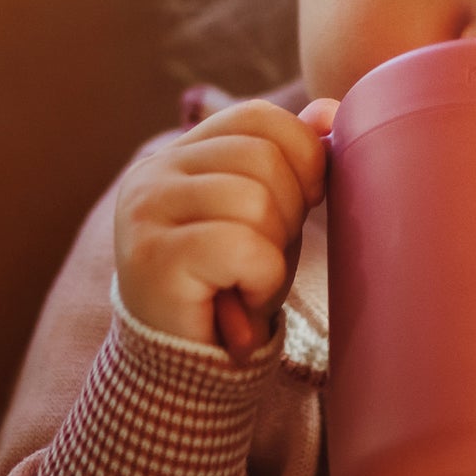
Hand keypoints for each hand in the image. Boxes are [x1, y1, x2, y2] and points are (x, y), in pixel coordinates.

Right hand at [114, 96, 339, 355]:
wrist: (186, 365)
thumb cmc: (231, 284)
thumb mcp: (268, 214)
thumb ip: (291, 160)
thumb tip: (330, 110)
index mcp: (179, 154)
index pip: (257, 117)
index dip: (300, 155)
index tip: (302, 203)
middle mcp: (153, 173)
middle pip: (261, 157)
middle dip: (288, 212)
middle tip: (263, 256)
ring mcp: (146, 212)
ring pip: (254, 200)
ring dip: (273, 251)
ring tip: (249, 279)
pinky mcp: (152, 257)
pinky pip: (242, 247)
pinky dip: (261, 280)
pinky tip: (243, 300)